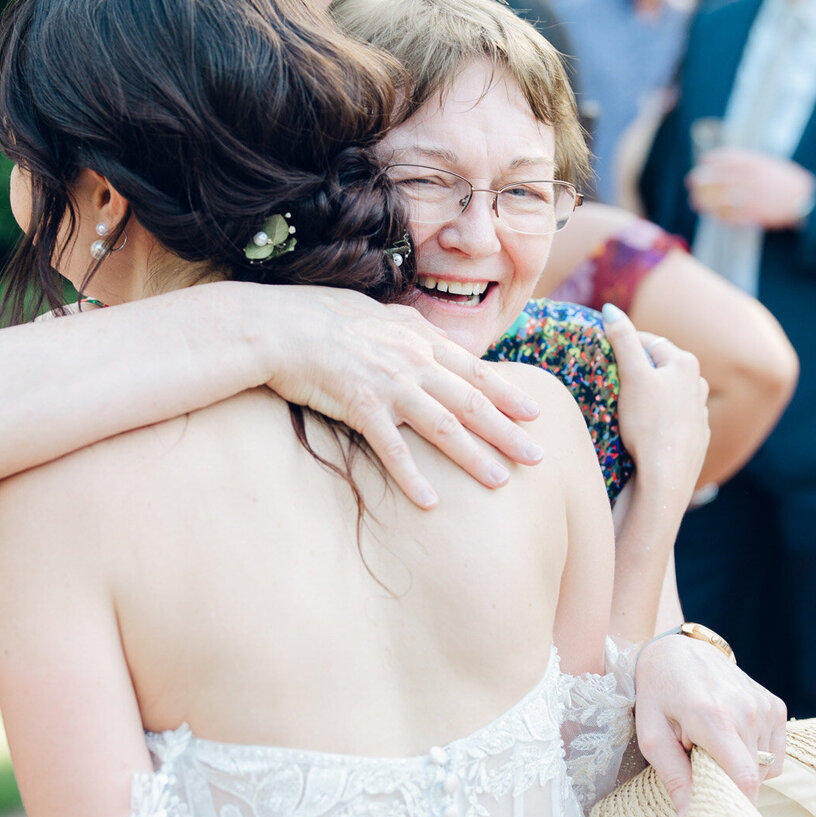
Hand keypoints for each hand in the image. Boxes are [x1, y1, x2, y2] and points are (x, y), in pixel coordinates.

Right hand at [257, 286, 543, 507]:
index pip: (473, 371)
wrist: (278, 326)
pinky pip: (392, 448)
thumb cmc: (321, 318)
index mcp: (418, 339)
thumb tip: (429, 342)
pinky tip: (432, 501)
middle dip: (507, 431)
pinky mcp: (360, 406)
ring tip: (500, 481)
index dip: (506, 393)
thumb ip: (409, 332)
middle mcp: (412, 361)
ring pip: (443, 425)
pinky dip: (413, 475)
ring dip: (474, 456)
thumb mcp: (377, 315)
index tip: (534, 413)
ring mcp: (388, 384)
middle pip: (470, 401)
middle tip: (537, 456)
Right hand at [601, 304, 708, 505]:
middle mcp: (699, 384)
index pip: (647, 342)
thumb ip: (622, 340)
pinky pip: (672, 419)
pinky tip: (643, 430)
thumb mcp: (632, 376)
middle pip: (658, 368)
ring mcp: (699, 412)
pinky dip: (657, 419)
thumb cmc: (649, 424)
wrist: (666, 477)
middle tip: (609, 383)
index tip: (600, 354)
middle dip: (636, 372)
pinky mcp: (695, 438)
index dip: (621, 346)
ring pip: (667, 394)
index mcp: (685, 363)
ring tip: (625, 408)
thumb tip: (611, 309)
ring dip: (648, 396)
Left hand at [633, 634, 785, 816]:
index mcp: (713, 717)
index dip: (739, 807)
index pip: (745, 778)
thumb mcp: (652, 736)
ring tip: (713, 747)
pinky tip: (731, 740)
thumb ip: (674, 780)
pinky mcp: (776, 706)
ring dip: (741, 770)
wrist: (678, 652)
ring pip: (766, 769)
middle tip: (701, 772)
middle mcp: (747, 710)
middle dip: (730, 787)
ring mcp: (765, 707)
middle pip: (754, 777)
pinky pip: (775, 754)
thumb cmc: (659, 695)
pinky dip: (756, 757)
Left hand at [686, 148, 814, 227]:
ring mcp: (749, 197)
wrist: (805, 199)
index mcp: (753, 164)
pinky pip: (728, 216)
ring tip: (695, 202)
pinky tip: (713, 215)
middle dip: (699, 180)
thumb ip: (748, 163)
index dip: (710, 160)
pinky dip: (718, 215)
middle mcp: (748, 179)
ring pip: (717, 199)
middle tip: (691, 182)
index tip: (702, 162)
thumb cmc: (786, 181)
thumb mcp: (768, 164)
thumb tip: (725, 163)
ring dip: (703, 200)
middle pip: (715, 178)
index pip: (724, 158)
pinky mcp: (751, 215)